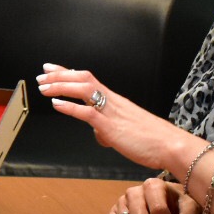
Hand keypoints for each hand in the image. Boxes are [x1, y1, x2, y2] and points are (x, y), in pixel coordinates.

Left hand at [35, 63, 187, 171]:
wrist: (171, 145)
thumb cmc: (152, 140)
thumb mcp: (126, 130)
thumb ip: (109, 129)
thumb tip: (99, 134)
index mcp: (115, 100)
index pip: (88, 79)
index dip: (68, 72)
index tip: (52, 68)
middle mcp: (112, 101)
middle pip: (83, 79)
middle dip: (59, 75)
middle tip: (41, 75)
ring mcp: (111, 112)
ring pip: (83, 90)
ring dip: (61, 87)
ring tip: (44, 88)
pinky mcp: (112, 126)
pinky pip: (87, 112)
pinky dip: (70, 107)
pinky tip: (57, 105)